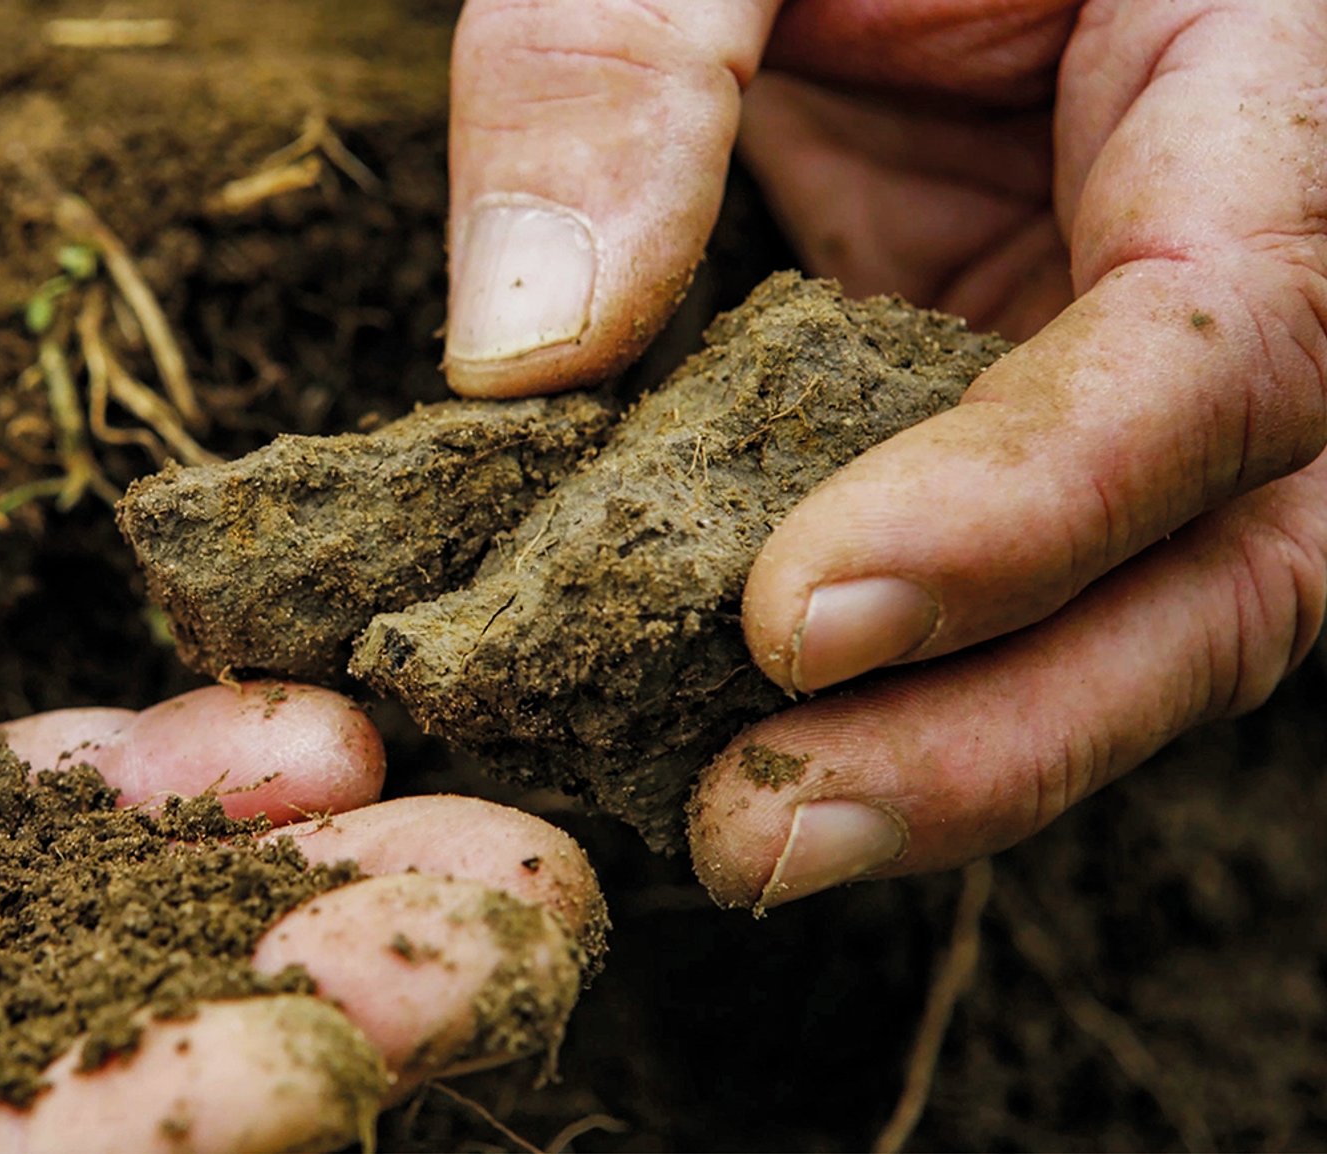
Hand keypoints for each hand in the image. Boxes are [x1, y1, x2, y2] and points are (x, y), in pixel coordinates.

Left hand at [445, 1, 1326, 906]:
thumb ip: (622, 63)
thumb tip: (520, 356)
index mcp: (1256, 73)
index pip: (1223, 338)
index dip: (1028, 502)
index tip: (792, 616)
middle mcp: (1255, 249)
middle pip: (1228, 558)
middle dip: (1006, 723)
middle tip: (761, 827)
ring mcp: (1153, 358)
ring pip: (1144, 613)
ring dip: (954, 750)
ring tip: (743, 830)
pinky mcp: (1043, 408)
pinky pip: (1017, 581)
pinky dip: (894, 681)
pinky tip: (733, 739)